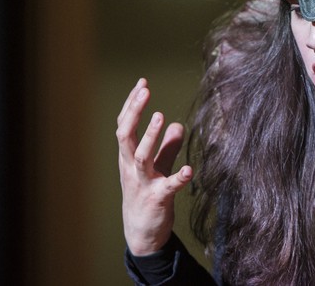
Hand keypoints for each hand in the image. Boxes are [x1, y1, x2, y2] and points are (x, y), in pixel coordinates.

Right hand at [117, 78, 192, 255]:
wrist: (141, 233)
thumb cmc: (147, 194)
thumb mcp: (157, 167)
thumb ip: (167, 147)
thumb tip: (179, 125)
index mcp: (127, 157)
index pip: (124, 125)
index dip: (131, 104)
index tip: (142, 83)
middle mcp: (130, 167)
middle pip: (126, 135)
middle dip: (134, 112)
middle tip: (144, 90)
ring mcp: (142, 183)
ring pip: (141, 157)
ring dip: (150, 136)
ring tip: (160, 115)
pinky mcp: (157, 199)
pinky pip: (168, 186)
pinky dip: (179, 178)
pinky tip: (190, 170)